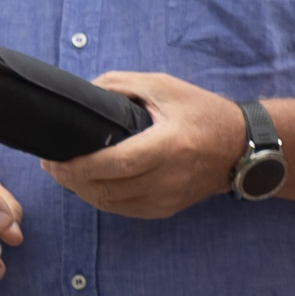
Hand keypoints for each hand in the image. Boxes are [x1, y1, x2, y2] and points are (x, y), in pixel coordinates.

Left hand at [45, 71, 245, 219]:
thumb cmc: (203, 112)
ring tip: (67, 173)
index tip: (54, 159)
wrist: (242, 147)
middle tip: (51, 164)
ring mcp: (168, 198)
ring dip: (82, 191)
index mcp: (170, 145)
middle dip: (71, 180)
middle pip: (106, 189)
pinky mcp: (166, 210)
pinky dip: (101, 198)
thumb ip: (122, 85)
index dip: (79, 167)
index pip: (116, 164)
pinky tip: (91, 184)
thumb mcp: (165, 87)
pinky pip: (123, 210)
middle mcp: (169, 178)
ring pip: (110, 204)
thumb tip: (85, 93)